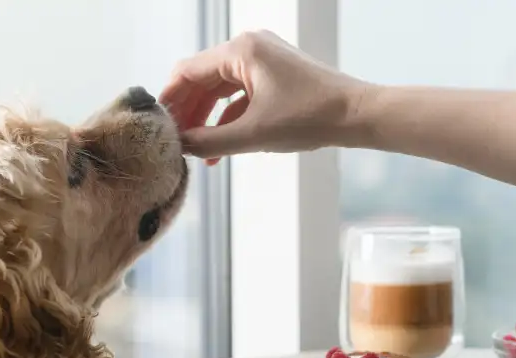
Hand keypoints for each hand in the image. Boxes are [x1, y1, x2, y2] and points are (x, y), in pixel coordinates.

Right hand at [160, 30, 369, 164]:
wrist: (357, 115)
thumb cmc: (310, 119)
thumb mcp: (253, 135)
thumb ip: (211, 141)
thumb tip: (180, 146)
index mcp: (241, 51)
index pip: (188, 71)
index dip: (169, 100)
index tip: (157, 127)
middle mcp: (249, 47)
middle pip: (202, 79)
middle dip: (187, 112)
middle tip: (172, 142)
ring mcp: (264, 59)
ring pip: (221, 89)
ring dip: (207, 119)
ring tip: (194, 150)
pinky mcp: (275, 74)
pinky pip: (241, 94)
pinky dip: (228, 118)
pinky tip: (219, 148)